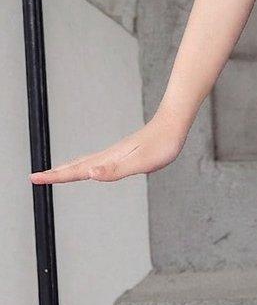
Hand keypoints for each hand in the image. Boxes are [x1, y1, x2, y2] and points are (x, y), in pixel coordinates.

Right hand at [30, 107, 188, 184]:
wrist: (173, 125)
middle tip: (35, 178)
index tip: (34, 179)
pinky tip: (89, 169)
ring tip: (55, 174)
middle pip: (75, 165)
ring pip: (84, 162)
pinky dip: (85, 165)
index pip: (76, 170)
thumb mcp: (140, 163)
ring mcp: (114, 153)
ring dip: (67, 169)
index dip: (55, 176)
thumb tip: (90, 174)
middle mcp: (107, 155)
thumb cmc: (160, 145)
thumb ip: (115, 170)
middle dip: (55, 173)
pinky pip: (96, 161)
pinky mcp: (123, 153)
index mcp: (107, 160)